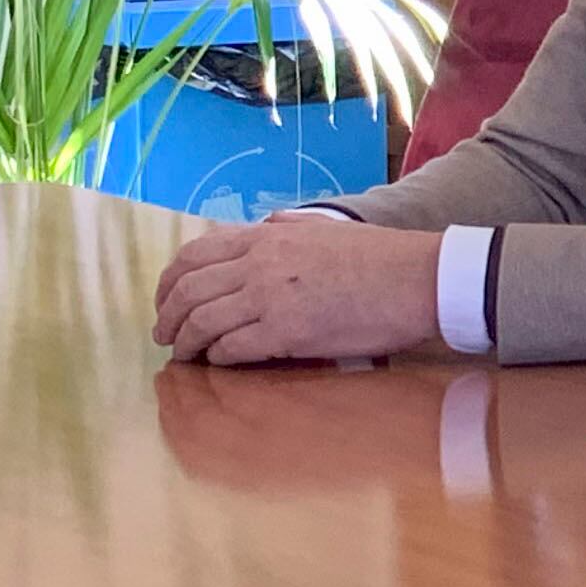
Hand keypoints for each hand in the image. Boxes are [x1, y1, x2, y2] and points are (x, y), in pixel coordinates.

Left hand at [150, 213, 442, 364]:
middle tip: (165, 335)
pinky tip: (219, 363)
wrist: (420, 280)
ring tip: (185, 355)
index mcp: (267, 236)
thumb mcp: (327, 228)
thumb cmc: (382, 257)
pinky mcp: (287, 332)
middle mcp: (260, 264)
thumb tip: (267, 223)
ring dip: (187, 342)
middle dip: (167, 317)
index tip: (166, 302)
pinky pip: (232, 348)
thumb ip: (289, 226)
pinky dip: (218, 358)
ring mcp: (271, 298)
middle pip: (187, 291)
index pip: (193, 256)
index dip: (168, 283)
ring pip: (202, 322)